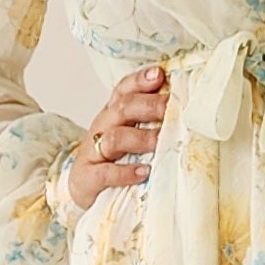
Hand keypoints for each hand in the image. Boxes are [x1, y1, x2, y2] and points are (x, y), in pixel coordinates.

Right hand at [66, 64, 168, 210]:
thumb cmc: (112, 161)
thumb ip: (150, 125)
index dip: (140, 81)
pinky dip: (125, 172)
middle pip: (122, 109)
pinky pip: (106, 173)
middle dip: (148, 105)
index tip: (159, 75)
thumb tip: (185, 115)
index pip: (124, 90)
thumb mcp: (129, 139)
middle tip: (170, 107)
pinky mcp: (88, 178)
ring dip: (141, 138)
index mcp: (113, 115)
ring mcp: (93, 152)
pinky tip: (144, 171)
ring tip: (161, 141)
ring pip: (114, 138)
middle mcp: (102, 128)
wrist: (79, 189)